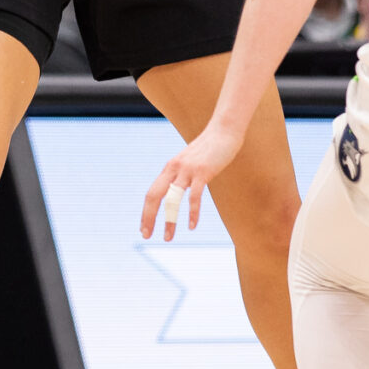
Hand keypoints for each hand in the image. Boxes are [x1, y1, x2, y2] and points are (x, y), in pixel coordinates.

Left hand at [138, 122, 245, 240]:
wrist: (224, 130)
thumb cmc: (209, 148)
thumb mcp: (190, 162)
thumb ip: (182, 174)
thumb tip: (178, 189)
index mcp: (170, 168)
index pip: (152, 193)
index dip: (146, 212)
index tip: (144, 228)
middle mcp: (174, 168)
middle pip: (154, 196)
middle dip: (148, 217)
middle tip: (146, 236)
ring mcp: (187, 170)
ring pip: (172, 199)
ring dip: (169, 220)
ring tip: (168, 238)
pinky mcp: (202, 172)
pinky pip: (194, 196)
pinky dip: (192, 212)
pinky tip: (191, 226)